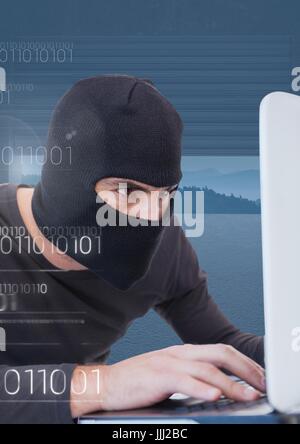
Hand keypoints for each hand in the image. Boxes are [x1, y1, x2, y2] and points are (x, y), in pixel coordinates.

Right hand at [70, 343, 265, 416]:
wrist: (107, 383)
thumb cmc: (139, 382)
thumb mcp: (170, 374)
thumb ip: (193, 377)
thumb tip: (220, 389)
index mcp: (184, 352)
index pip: (222, 352)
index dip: (245, 363)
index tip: (260, 377)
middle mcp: (180, 353)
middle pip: (221, 354)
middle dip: (246, 369)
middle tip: (263, 383)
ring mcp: (169, 363)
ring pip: (207, 369)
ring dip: (232, 383)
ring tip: (248, 395)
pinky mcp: (157, 377)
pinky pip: (184, 381)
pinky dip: (202, 388)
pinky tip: (215, 396)